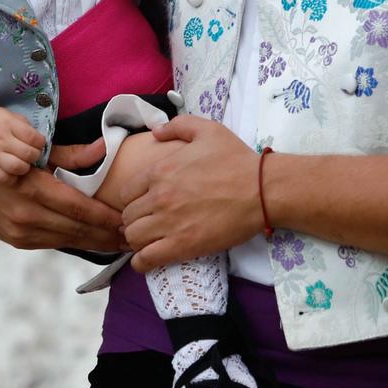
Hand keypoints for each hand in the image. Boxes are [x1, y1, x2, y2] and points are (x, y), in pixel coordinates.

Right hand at [0, 105, 45, 182]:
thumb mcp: (7, 114)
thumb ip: (23, 125)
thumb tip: (38, 139)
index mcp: (9, 125)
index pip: (33, 137)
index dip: (41, 142)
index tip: (38, 143)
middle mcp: (2, 141)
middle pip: (28, 154)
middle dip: (35, 155)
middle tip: (32, 154)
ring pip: (18, 168)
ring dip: (25, 167)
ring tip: (23, 163)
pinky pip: (4, 178)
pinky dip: (12, 178)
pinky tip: (12, 172)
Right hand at [0, 137, 125, 251]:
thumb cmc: (6, 156)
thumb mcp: (38, 150)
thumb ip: (72, 154)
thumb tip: (105, 147)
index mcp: (33, 189)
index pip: (79, 208)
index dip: (106, 218)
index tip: (129, 222)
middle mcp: (26, 215)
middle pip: (77, 229)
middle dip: (107, 236)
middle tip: (134, 238)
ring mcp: (19, 232)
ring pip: (67, 240)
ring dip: (95, 243)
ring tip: (120, 243)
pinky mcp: (16, 240)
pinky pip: (53, 243)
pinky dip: (75, 242)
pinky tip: (94, 242)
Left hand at [121, 117, 263, 270]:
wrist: (261, 190)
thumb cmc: (237, 160)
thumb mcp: (208, 130)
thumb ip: (178, 126)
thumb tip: (156, 131)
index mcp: (160, 171)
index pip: (125, 192)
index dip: (132, 200)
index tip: (143, 204)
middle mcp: (159, 197)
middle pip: (127, 216)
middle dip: (135, 220)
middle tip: (148, 223)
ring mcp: (169, 223)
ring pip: (133, 238)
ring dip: (138, 240)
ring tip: (150, 240)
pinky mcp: (182, 246)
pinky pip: (146, 259)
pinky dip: (142, 262)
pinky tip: (148, 258)